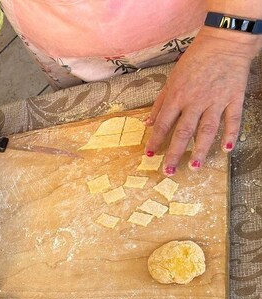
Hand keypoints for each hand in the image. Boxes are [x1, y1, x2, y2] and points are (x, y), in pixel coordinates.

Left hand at [145, 30, 258, 175]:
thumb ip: (161, 102)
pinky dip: (231, 134)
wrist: (224, 43)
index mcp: (178, 96)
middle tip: (168, 171)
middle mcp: (195, 101)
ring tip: (194, 166)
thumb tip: (147, 123)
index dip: (155, 141)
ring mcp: (216, 100)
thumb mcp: (172, 79)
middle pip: (183, 132)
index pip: (163, 124)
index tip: (149, 155)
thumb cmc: (195, 60)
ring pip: (207, 130)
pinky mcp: (234, 98)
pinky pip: (233, 119)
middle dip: (174, 154)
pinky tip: (226, 149)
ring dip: (200, 150)